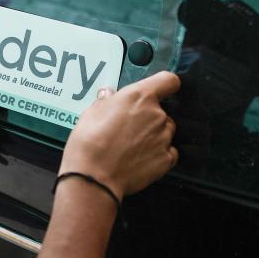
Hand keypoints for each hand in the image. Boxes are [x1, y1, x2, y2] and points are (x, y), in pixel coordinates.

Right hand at [59, 71, 180, 199]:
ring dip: (154, 135)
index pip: (168, 80)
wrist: (93, 176)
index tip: (160, 89)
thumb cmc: (90, 142)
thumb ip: (106, 101)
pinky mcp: (166, 159)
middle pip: (162, 111)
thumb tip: (109, 95)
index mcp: (139, 97)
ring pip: (165, 131)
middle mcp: (156, 115)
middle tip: (128, 128)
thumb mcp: (91, 112)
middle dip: (148, 118)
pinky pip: (168, 152)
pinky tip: (139, 159)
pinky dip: (157, 154)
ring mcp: (164, 138)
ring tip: (131, 146)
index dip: (165, 85)